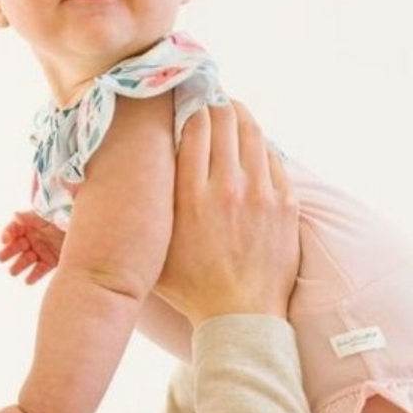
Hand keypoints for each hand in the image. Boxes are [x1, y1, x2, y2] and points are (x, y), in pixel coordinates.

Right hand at [0, 211, 64, 283]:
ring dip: (18, 266)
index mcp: (30, 224)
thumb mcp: (48, 213)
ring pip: (27, 259)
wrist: (85, 228)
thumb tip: (16, 215)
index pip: (14, 228)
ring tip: (12, 272)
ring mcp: (42, 250)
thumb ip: (32, 216)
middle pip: (18, 246)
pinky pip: (41, 269)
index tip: (5, 240)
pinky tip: (28, 281)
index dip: (7, 234)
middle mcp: (34, 238)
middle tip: (0, 258)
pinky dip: (34, 276)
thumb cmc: (65, 215)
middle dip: (8, 252)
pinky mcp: (51, 260)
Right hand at [155, 102, 299, 325]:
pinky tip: (252, 144)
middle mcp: (228, 187)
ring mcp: (262, 194)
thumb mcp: (155, 249)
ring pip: (253, 132)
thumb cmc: (192, 287)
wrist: (242, 316)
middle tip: (209, 97)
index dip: (189, 105)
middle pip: (224, 119)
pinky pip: (275, 157)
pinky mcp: (286, 204)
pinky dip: (261, 144)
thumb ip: (146, 210)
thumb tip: (125, 178)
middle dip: (215, 101)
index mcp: (192, 196)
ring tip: (231, 110)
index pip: (194, 125)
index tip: (185, 99)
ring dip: (240, 115)